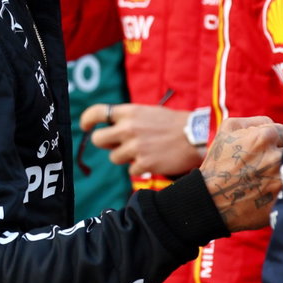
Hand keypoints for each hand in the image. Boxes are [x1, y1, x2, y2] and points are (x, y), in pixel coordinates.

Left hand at [81, 102, 203, 177]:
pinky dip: (141, 168)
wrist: (198, 137)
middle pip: (98, 139)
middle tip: (117, 145)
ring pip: (114, 158)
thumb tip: (112, 131)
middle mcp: (129, 128)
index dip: (87, 120)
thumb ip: (130, 120)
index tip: (85, 126)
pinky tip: (155, 160)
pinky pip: (132, 170)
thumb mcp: (150, 113)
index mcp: (130, 112)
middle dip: (105, 144)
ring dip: (126, 158)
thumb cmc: (175, 124)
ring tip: (145, 151)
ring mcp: (135, 146)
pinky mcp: (144, 163)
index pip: (98, 112)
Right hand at [200, 116, 282, 232]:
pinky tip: (272, 190)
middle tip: (270, 164)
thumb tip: (272, 124)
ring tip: (271, 177)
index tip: (269, 151)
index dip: (278, 142)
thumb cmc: (219, 162)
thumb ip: (254, 120)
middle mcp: (276, 156)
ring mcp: (281, 178)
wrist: (211, 200)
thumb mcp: (228, 129)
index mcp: (265, 136)